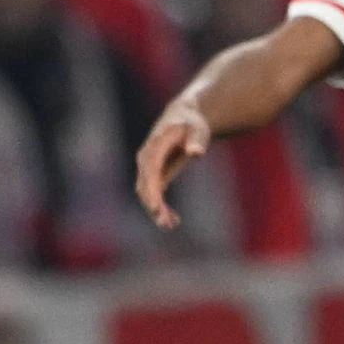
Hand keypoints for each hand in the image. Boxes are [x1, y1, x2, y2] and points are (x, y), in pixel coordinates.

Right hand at [134, 95, 210, 228]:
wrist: (182, 118)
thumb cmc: (191, 124)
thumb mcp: (198, 130)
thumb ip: (197, 140)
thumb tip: (196, 153)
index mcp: (156, 145)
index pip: (151, 170)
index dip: (152, 190)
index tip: (156, 208)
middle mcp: (145, 157)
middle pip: (145, 185)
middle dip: (154, 206)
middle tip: (167, 225)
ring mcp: (145, 167)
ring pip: (145, 193)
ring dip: (156, 211)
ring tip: (172, 225)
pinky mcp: (150, 174)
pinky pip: (151, 194)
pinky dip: (159, 207)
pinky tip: (173, 219)